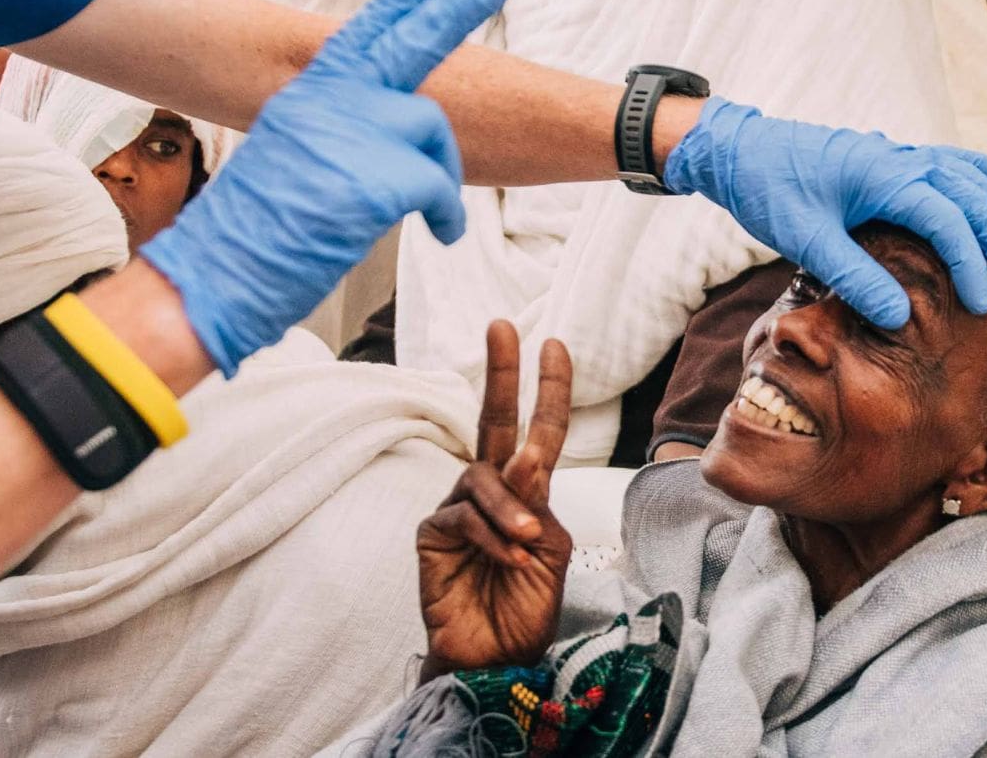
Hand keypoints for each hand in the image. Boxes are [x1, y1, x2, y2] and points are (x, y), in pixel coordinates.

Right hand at [141, 0, 512, 373]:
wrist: (217, 276)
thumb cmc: (254, 235)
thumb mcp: (295, 158)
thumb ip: (339, 131)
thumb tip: (387, 135)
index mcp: (308, 94)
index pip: (365, 29)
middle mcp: (328, 98)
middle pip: (409, 37)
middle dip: (459, 3)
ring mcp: (350, 132)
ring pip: (431, 126)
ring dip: (443, 172)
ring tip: (437, 214)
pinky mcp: (373, 178)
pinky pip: (438, 185)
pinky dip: (447, 213)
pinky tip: (439, 233)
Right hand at [416, 320, 573, 674]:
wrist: (498, 660)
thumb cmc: (526, 608)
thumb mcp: (551, 551)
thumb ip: (540, 503)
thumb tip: (526, 460)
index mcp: (524, 492)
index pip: (537, 431)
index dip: (547, 388)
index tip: (554, 345)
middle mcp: (488, 490)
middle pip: (493, 421)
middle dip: (501, 372)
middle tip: (503, 326)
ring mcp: (457, 509)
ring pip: (481, 478)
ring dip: (510, 508)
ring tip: (528, 544)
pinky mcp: (432, 535)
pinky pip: (462, 517)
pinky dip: (492, 537)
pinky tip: (509, 562)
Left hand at [662, 97, 986, 328]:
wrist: (739, 149)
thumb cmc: (768, 190)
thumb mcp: (804, 239)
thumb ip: (853, 275)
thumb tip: (902, 316)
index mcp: (883, 175)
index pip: (948, 219)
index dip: (973, 262)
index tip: (984, 303)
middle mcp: (900, 158)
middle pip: (972, 196)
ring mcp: (898, 153)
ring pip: (969, 176)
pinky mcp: (891, 158)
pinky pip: (950, 161)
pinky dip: (983, 176)